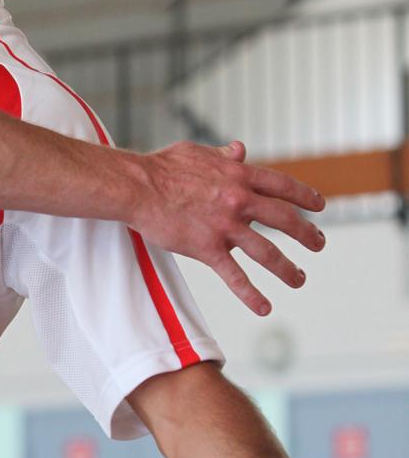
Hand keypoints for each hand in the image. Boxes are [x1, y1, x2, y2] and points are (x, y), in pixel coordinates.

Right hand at [136, 139, 324, 316]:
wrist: (138, 187)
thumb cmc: (163, 167)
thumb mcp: (198, 153)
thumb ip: (223, 155)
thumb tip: (240, 150)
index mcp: (239, 175)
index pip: (282, 186)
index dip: (305, 196)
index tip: (319, 206)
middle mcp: (239, 201)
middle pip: (284, 220)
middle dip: (307, 234)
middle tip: (319, 244)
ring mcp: (225, 227)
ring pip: (267, 252)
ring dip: (288, 268)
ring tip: (300, 279)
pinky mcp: (207, 249)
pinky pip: (234, 276)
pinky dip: (251, 294)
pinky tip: (264, 307)